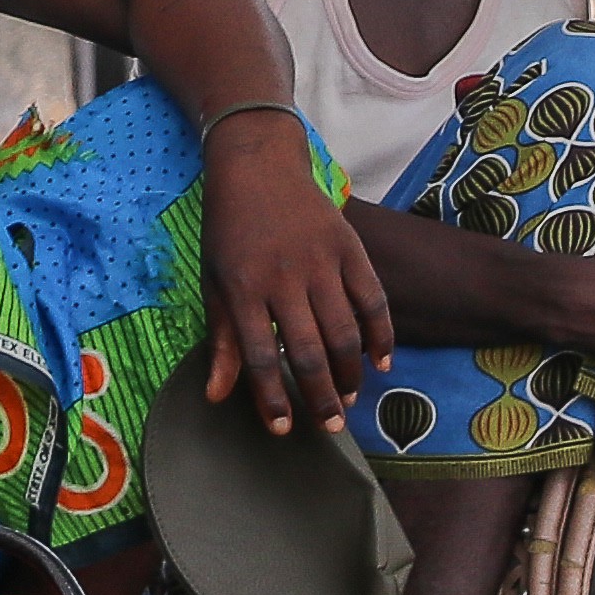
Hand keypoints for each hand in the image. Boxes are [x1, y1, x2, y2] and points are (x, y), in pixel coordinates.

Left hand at [200, 123, 394, 435]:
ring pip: (345, 331)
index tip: (284, 429)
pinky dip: (380, 334)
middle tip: (330, 427)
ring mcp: (321, 261)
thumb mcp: (213, 282)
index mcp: (243, 289)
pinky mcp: (348, 247)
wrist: (257, 165)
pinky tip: (381, 362)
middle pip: (309, 351)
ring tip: (350, 400)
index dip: (273, 398)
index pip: (261, 357)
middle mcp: (284, 278)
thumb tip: (217, 397)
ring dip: (351, 374)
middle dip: (321, 397)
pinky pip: (373, 298)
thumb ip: (221, 340)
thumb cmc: (229, 229)